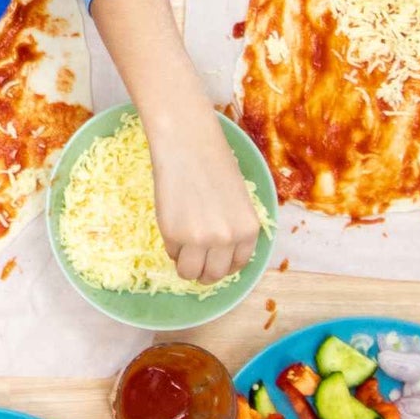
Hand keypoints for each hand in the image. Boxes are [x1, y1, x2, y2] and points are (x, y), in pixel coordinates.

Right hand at [145, 103, 260, 283]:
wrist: (188, 143)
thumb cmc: (213, 163)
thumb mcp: (238, 200)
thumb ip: (233, 227)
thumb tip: (220, 251)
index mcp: (249, 230)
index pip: (238, 265)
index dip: (223, 264)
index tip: (213, 260)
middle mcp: (228, 239)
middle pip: (213, 275)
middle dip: (202, 271)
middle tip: (193, 259)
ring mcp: (200, 239)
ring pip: (189, 272)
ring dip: (184, 264)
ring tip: (181, 245)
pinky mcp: (174, 235)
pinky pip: (171, 253)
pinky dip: (170, 244)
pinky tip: (172, 221)